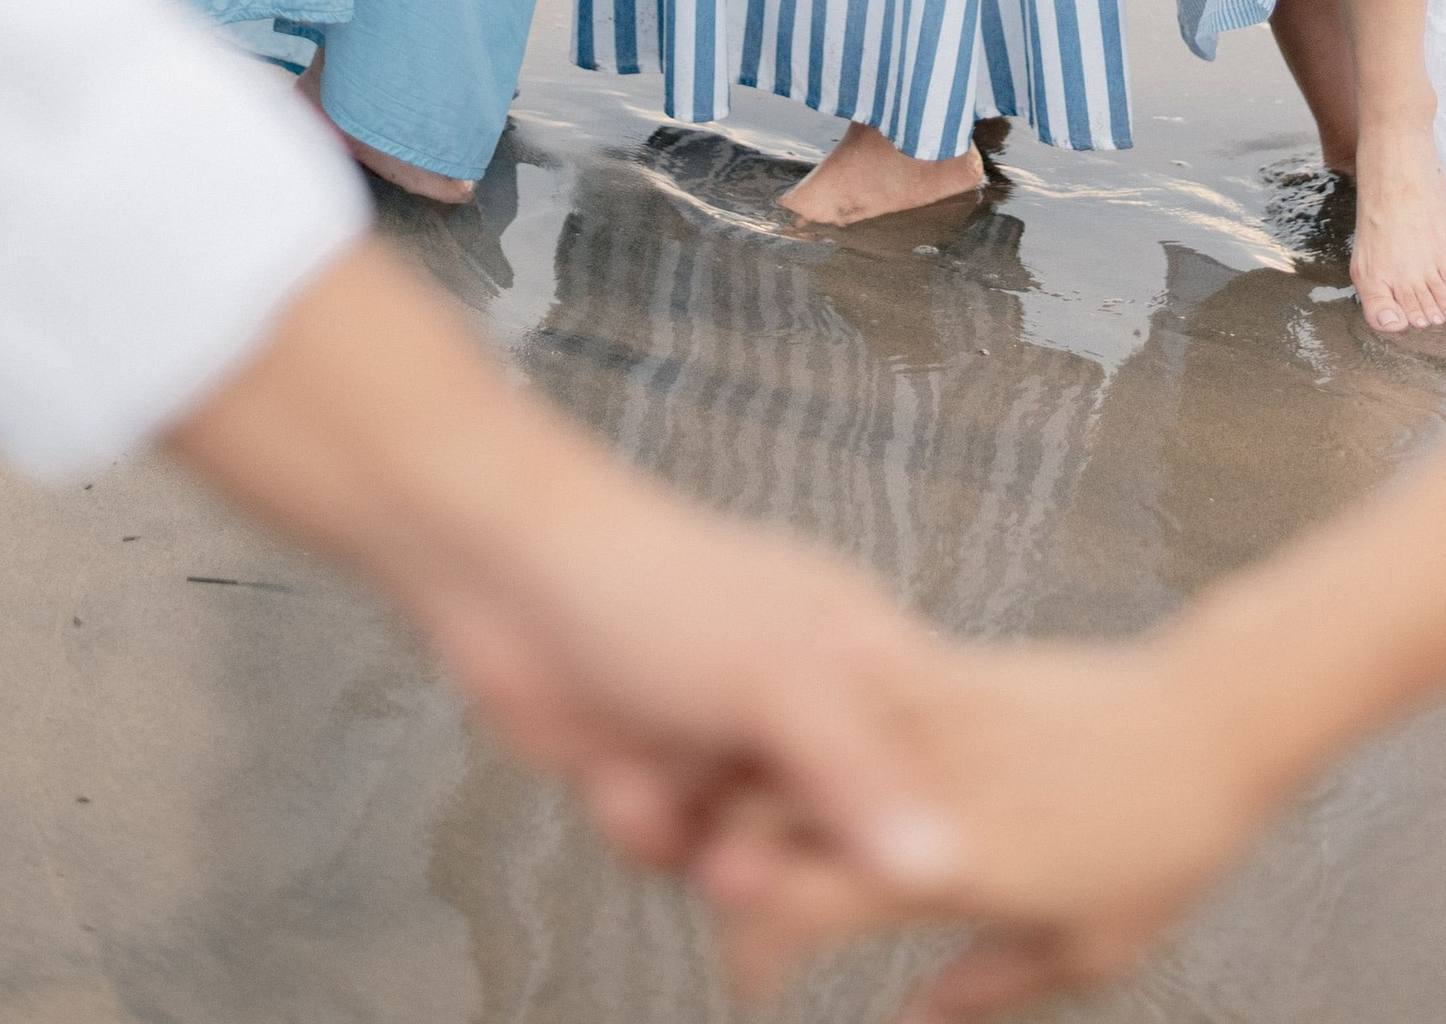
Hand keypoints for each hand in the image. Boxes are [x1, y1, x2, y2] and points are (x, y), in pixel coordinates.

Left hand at [171, 244, 961, 901]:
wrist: (502, 579)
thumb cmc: (648, 581)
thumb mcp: (777, 679)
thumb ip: (858, 773)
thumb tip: (943, 864)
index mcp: (858, 652)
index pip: (927, 769)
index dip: (902, 824)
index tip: (875, 864)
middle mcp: (799, 700)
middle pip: (833, 830)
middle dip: (781, 851)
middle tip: (737, 843)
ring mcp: (727, 737)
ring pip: (752, 855)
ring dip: (702, 843)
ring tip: (665, 783)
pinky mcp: (660, 769)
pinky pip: (680, 851)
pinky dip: (647, 832)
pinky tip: (620, 777)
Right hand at [698, 631, 1277, 1012]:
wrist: (1215, 722)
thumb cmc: (1163, 851)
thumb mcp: (1086, 951)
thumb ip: (985, 991)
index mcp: (955, 868)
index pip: (806, 904)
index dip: (753, 943)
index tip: (749, 979)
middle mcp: (935, 787)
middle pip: (784, 812)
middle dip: (728, 851)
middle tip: (724, 895)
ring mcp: (946, 715)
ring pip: (811, 734)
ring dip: (760, 772)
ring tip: (742, 807)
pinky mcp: (962, 663)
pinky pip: (867, 674)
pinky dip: (822, 704)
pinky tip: (798, 723)